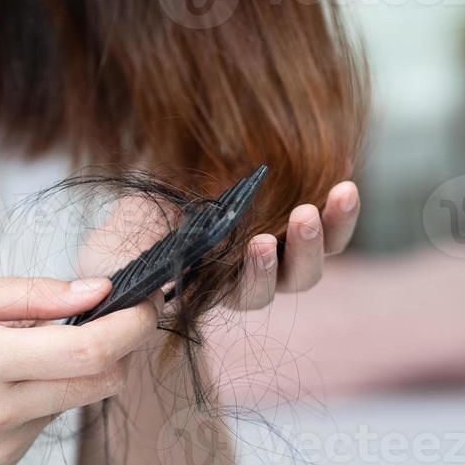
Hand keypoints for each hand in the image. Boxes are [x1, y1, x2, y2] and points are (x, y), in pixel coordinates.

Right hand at [0, 276, 158, 464]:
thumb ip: (29, 295)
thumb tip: (96, 291)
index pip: (89, 351)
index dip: (133, 323)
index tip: (147, 297)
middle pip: (100, 382)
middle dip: (118, 344)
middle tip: (101, 308)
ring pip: (76, 399)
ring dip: (74, 365)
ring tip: (19, 340)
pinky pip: (46, 418)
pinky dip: (42, 389)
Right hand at [75, 180, 361, 314]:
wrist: (146, 194)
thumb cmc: (127, 232)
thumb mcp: (117, 252)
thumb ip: (129, 274)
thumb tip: (142, 290)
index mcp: (220, 286)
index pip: (250, 293)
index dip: (258, 274)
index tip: (257, 242)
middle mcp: (258, 271)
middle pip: (296, 276)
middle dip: (303, 249)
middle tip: (303, 215)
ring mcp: (282, 242)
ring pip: (321, 249)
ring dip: (332, 226)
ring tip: (338, 194)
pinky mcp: (297, 212)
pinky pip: (330, 215)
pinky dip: (341, 200)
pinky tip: (347, 171)